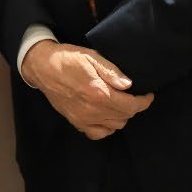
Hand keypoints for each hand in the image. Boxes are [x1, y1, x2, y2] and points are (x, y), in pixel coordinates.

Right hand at [21, 41, 152, 139]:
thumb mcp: (91, 57)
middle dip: (133, 107)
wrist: (42, 67)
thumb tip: (129, 85)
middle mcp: (92, 110)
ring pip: (114, 126)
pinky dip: (107, 127)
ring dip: (122, 116)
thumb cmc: (67, 58)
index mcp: (99, 93)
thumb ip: (111, 72)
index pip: (131, 106)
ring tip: (120, 103)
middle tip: (133, 96)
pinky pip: (98, 133)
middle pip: (125, 117)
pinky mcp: (75, 121)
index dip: (144, 102)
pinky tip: (107, 116)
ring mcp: (83, 118)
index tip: (148, 95)